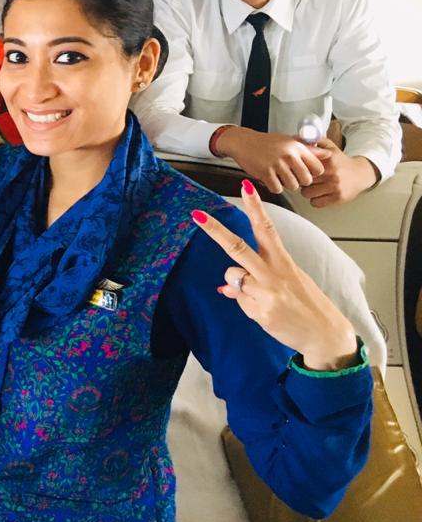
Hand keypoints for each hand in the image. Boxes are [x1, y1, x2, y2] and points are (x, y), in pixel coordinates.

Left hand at [192, 180, 358, 371]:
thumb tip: (225, 287)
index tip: (246, 186)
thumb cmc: (306, 305)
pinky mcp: (260, 311)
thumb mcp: (286, 284)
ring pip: (232, 278)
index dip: (255, 207)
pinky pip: (240, 302)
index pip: (266, 228)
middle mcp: (273, 273)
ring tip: (266, 299)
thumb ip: (258, 278)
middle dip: (215, 230)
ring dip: (240, 287)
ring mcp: (265, 292)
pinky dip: (249, 307)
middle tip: (196, 215)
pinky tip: (268, 314)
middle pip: (237, 247)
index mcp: (283, 261)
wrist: (325, 335)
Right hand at [215, 126, 329, 193]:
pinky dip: (274, 187)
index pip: (318, 168)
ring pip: (293, 186)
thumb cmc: (267, 142)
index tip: (306, 173)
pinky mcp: (265, 172)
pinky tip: (271, 179)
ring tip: (280, 178)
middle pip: (307, 180)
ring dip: (287, 185)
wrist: (243, 142)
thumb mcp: (289, 141)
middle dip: (300, 182)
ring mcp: (277, 164)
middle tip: (292, 177)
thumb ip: (309, 150)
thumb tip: (328, 155)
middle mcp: (289, 155)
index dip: (313, 174)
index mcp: (297, 147)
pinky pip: (277, 188)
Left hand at [300, 140, 377, 206]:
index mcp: (327, 160)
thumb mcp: (330, 147)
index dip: (298, 169)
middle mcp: (331, 173)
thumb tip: (300, 136)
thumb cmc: (341, 161)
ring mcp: (335, 186)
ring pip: (307, 194)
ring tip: (314, 187)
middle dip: (302, 181)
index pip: (302, 167)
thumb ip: (316, 140)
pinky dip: (315, 200)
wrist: (361, 173)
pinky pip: (316, 203)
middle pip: (303, 181)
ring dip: (308, 192)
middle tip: (308, 179)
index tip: (300, 170)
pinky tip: (320, 194)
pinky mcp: (338, 198)